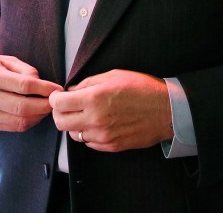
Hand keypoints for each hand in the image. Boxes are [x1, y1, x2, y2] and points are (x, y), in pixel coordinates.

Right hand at [0, 55, 62, 132]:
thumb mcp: (4, 60)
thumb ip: (24, 69)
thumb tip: (41, 83)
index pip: (24, 85)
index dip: (44, 88)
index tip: (57, 88)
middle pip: (23, 107)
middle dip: (44, 106)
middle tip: (55, 101)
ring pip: (20, 121)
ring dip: (38, 117)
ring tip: (46, 108)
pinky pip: (13, 128)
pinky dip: (28, 123)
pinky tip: (35, 114)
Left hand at [49, 69, 173, 151]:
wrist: (167, 111)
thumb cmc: (143, 89)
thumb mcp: (113, 76)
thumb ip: (88, 83)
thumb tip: (71, 90)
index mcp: (94, 98)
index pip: (58, 104)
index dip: (55, 99)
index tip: (58, 97)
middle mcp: (95, 119)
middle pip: (60, 122)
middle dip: (60, 113)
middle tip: (67, 106)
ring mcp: (103, 135)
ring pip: (74, 135)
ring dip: (75, 124)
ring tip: (87, 114)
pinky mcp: (111, 146)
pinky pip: (89, 143)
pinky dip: (89, 134)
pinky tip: (99, 123)